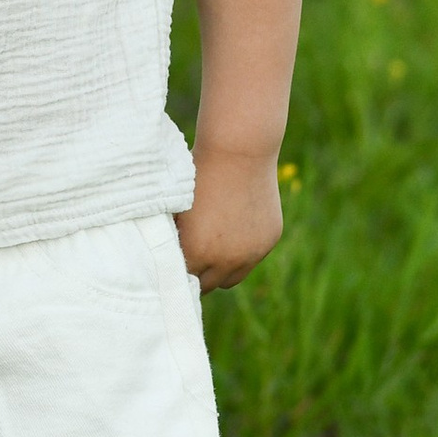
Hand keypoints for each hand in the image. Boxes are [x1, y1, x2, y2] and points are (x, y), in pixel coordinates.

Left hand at [176, 151, 285, 295]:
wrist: (239, 152)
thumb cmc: (199, 174)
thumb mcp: (178, 210)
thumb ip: (176, 239)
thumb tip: (169, 259)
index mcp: (197, 252)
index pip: (184, 280)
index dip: (180, 271)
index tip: (176, 264)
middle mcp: (226, 260)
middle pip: (209, 285)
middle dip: (200, 274)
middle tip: (194, 258)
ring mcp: (251, 253)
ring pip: (233, 277)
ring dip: (223, 269)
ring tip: (214, 246)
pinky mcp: (269, 241)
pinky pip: (253, 257)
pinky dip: (244, 249)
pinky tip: (235, 225)